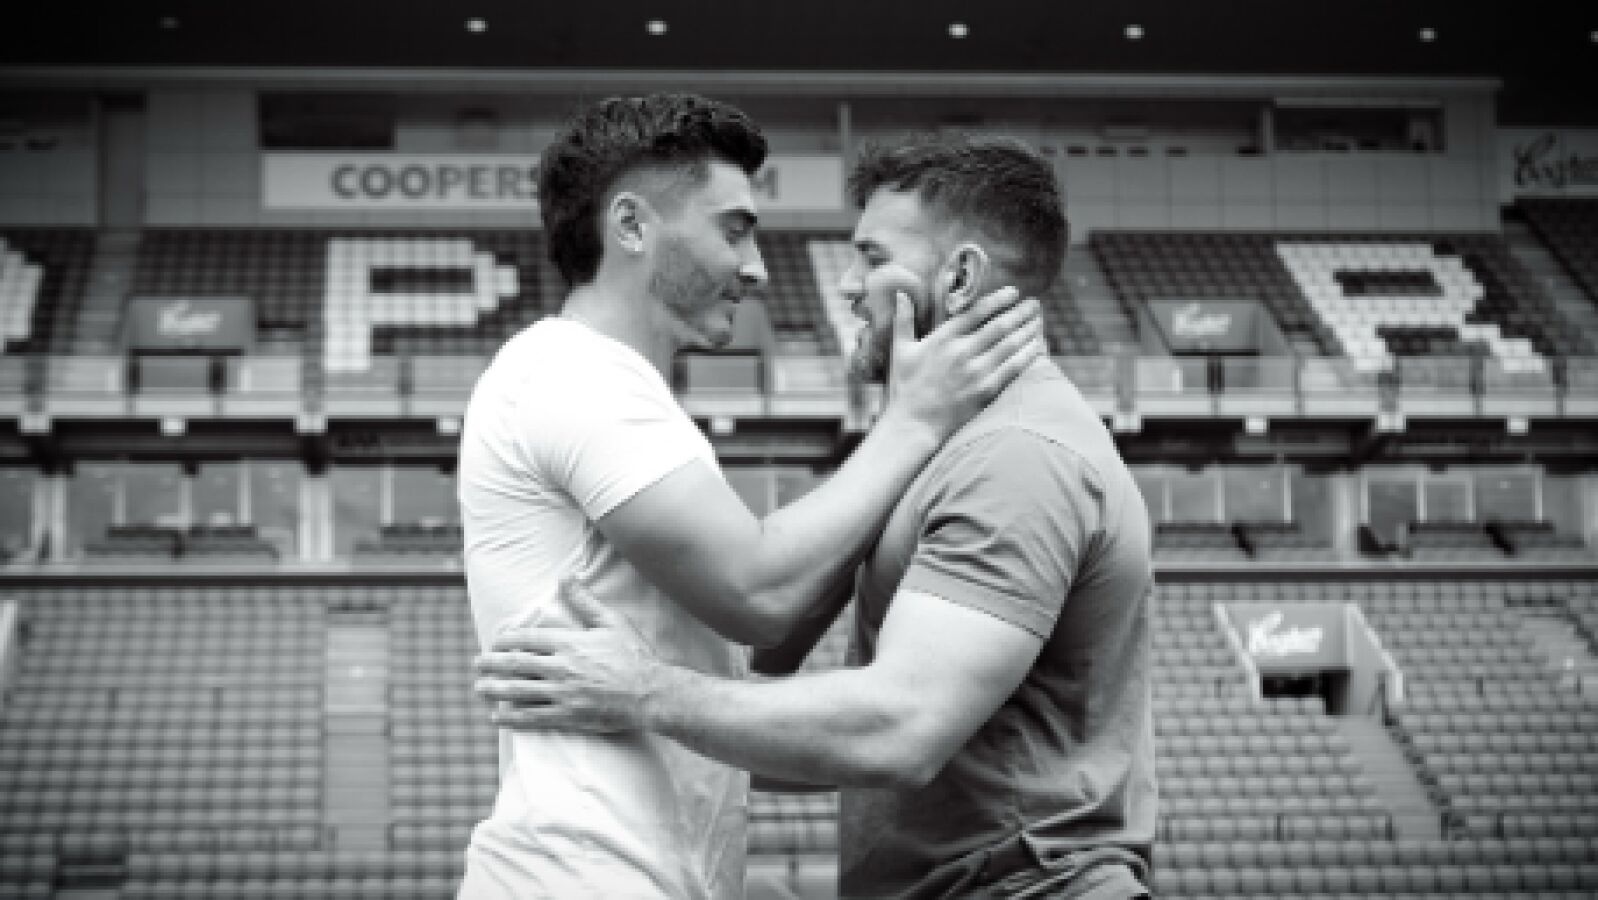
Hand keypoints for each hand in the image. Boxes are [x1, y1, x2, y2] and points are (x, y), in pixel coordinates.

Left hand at [474, 577, 659, 733]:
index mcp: (569, 643)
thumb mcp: (612, 622)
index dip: (507, 640)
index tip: (495, 641)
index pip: (528, 639)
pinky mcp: (568, 716)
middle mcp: (561, 668)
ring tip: (479, 689)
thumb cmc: (634, 656)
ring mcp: (563, 694)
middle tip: (476, 664)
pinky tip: (498, 717)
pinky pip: (533, 717)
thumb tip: (566, 577)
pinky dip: (513, 718)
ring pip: (519, 692)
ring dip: (495, 690)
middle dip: (492, 664)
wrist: (651, 693)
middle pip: (517, 665)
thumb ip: (585, 601)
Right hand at [883, 284, 1042, 439]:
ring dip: (1029, 330)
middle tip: (1034, 304)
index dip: (999, 299)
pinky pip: (1014, 368)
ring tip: (1038, 321)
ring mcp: (976, 372)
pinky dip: (1029, 355)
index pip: (978, 311)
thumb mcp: (900, 350)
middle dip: (1021, 312)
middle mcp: (962, 352)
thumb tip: (900, 294)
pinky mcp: (986, 391)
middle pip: (1001, 325)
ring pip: (1011, 344)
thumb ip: (903, 320)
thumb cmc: (905, 388)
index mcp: (943, 338)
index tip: (1013, 292)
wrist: (914, 425)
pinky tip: (1039, 346)